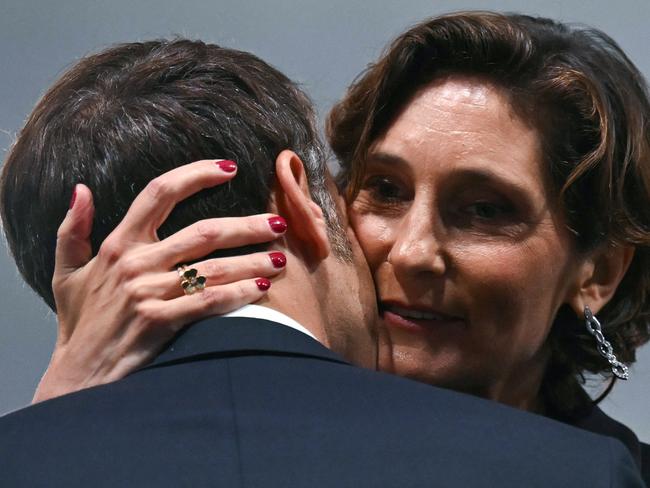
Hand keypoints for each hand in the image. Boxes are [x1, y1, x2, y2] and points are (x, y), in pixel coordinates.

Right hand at [33, 159, 286, 402]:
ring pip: (215, 267)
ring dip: (253, 261)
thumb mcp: (66, 274)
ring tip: (281, 258)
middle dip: (247, 226)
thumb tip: (81, 189)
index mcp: (117, 245)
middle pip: (203, 232)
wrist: (78, 377)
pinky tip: (262, 288)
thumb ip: (71, 230)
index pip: (159, 193)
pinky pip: (210, 301)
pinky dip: (239, 293)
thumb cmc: (81, 324)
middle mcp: (135, 263)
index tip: (229, 168)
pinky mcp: (161, 322)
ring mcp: (149, 293)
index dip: (196, 174)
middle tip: (277, 222)